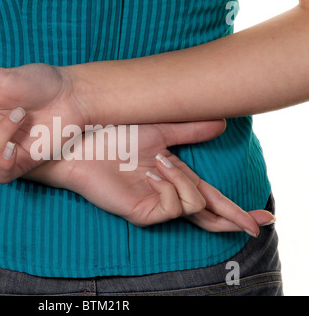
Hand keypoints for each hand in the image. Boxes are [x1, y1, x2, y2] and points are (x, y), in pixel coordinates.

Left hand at [23, 120, 274, 234]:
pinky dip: (169, 186)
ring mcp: (154, 204)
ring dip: (184, 180)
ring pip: (194, 204)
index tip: (263, 216)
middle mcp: (166, 193)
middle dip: (234, 216)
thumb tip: (221, 124)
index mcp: (172, 176)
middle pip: (208, 213)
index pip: (210, 196)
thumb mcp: (159, 130)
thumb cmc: (114, 133)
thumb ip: (189, 131)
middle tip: (258, 223)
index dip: (235, 207)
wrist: (84, 140)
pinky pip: (173, 206)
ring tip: (159, 162)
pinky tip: (152, 171)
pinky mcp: (141, 211)